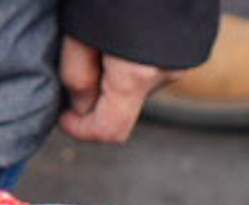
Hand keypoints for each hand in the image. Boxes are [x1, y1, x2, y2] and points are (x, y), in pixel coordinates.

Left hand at [55, 41, 174, 143]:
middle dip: (96, 102)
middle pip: (121, 110)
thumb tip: (81, 107)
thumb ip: (76, 77)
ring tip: (101, 47)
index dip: (80, 130)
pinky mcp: (184, 52)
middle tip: (79, 70)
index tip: (63, 115)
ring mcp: (179, 62)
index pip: (109, 131)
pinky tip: (119, 41)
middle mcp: (164, 73)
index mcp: (137, 74)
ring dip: (113, 81)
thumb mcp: (79, 30)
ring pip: (135, 90)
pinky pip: (149, 72)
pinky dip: (130, 66)